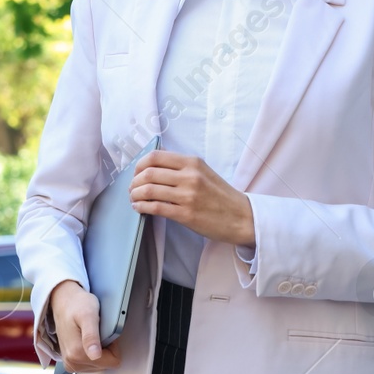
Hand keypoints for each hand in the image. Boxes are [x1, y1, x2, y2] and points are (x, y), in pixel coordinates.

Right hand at [50, 278, 121, 372]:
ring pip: (99, 365)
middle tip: (97, 331)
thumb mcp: (88, 315)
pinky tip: (87, 340)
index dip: (113, 345)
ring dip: (100, 350)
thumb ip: (91, 336)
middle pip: (105, 365)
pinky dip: (93, 352)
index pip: (112, 361)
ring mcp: (70, 364)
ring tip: (92, 334)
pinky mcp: (70, 362)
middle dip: (106, 348)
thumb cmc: (77, 305)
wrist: (64, 302)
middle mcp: (72, 362)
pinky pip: (91, 364)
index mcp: (77, 353)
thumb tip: (95, 355)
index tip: (104, 332)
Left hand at [129, 149, 255, 246]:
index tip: (136, 173)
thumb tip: (153, 165)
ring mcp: (188, 195)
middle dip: (134, 182)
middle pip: (149, 173)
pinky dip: (142, 207)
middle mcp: (190, 176)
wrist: (242, 217)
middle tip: (132, 189)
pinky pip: (156, 208)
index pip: (155, 156)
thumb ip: (181, 167)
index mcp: (192, 162)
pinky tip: (140, 208)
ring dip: (136, 195)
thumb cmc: (221, 195)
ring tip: (134, 199)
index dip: (139, 165)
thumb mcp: (203, 172)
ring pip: (149, 190)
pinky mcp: (186, 214)